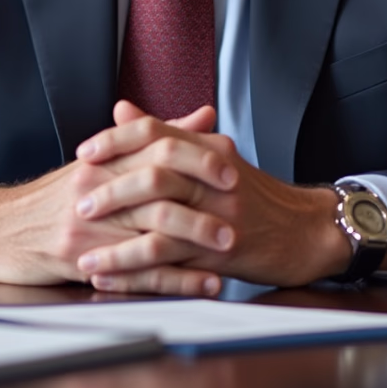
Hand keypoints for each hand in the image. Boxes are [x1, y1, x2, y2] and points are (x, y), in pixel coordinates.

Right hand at [0, 104, 233, 289]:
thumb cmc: (52, 197)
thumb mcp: (100, 160)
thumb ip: (155, 138)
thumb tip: (205, 115)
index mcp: (104, 159)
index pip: (156, 147)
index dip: (196, 154)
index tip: (233, 162)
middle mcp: (97, 188)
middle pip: (158, 186)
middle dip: (204, 197)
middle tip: (242, 205)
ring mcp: (88, 225)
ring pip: (150, 230)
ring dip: (195, 241)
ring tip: (231, 248)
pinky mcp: (81, 259)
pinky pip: (136, 273)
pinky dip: (174, 279)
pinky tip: (203, 283)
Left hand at [74, 102, 357, 290]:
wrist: (307, 230)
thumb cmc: (256, 196)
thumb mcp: (215, 157)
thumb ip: (167, 134)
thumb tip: (122, 110)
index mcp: (209, 148)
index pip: (156, 132)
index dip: (117, 140)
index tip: (85, 152)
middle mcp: (213, 176)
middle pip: (155, 173)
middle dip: (111, 190)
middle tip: (79, 201)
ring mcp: (219, 215)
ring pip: (159, 221)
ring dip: (116, 241)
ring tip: (85, 253)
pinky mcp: (221, 252)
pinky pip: (171, 261)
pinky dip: (135, 271)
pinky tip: (111, 277)